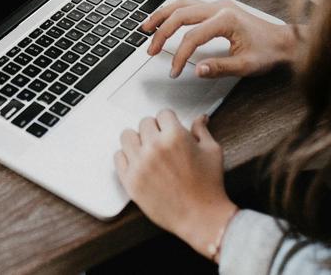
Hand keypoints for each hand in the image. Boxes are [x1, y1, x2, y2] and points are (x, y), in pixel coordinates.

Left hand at [115, 110, 237, 259]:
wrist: (201, 217)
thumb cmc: (209, 186)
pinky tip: (138, 162)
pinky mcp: (130, 180)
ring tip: (147, 150)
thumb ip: (202, 131)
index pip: (163, 113)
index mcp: (175, 136)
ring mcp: (140, 164)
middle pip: (144, 123)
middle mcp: (154, 147)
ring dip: (137, 140)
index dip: (169, 121)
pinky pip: (118, 157)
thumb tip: (200, 118)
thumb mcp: (212, 152)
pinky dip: (127, 157)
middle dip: (155, 130)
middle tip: (162, 142)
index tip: (170, 128)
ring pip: (127, 136)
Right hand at [141, 0, 298, 78]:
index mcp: (226, 20)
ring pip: (182, 4)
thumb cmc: (269, 52)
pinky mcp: (217, 8)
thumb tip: (197, 70)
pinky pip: (189, 5)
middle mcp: (219, 7)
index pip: (192, 37)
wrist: (284, 41)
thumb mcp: (246, 65)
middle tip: (151, 50)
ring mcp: (217, 5)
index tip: (174, 71)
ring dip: (162, 16)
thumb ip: (220, 68)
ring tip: (146, 28)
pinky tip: (164, 20)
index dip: (179, 55)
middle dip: (162, 33)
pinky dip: (173, 12)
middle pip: (180, 15)